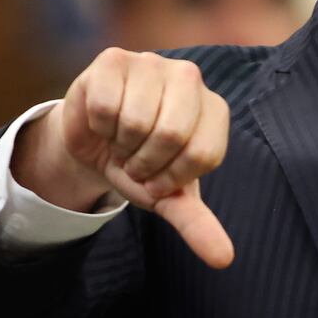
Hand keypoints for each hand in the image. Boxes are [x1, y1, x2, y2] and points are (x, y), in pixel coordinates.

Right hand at [14, 48, 232, 267]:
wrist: (93, 141)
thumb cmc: (140, 163)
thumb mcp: (168, 195)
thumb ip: (196, 223)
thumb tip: (224, 259)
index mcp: (214, 108)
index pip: (202, 154)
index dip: (170, 177)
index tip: (157, 176)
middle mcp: (189, 77)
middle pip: (171, 133)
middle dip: (144, 162)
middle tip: (135, 160)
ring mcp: (152, 62)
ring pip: (135, 120)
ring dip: (119, 144)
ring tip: (120, 140)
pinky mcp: (114, 59)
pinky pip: (105, 104)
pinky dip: (97, 125)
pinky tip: (102, 121)